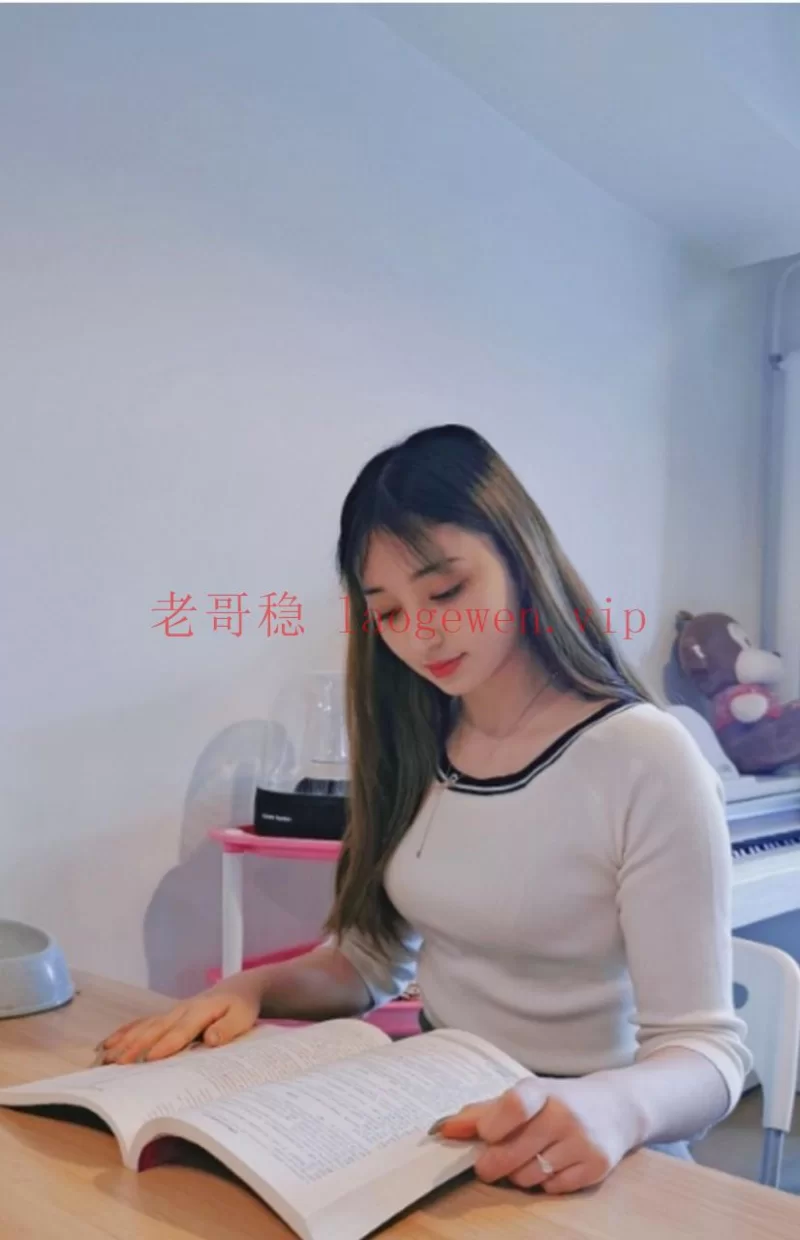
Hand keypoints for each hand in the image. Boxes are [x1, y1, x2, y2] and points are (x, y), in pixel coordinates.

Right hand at [97, 986, 260, 1064]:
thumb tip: (211, 1038)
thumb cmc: (240, 1007)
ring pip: (143, 1027)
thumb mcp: (242, 1017)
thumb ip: (228, 1028)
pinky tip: (107, 1044)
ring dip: (124, 1041)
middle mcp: (180, 1010)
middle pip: (155, 1029)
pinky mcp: (166, 1016)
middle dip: (135, 1046)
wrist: (236, 989)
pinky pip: (141, 1023)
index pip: (181, 1031)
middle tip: (117, 1064)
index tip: (149, 1059)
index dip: (166, 1044)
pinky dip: (124, 1033)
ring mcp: (170, 1012)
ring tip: (105, 1058)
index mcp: (200, 1011)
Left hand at [434, 1075, 634, 1194]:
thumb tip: (445, 1128)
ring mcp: (582, 1142)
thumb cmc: (560, 1101)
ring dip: (518, 1174)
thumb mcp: (528, 1095)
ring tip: (526, 1159)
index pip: (516, 1105)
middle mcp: (565, 1114)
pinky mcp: (596, 1167)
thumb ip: (487, 1111)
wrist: (618, 1107)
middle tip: (486, 1166)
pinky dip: (544, 1183)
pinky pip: (553, 1188)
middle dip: (492, 1164)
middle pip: (514, 1152)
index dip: (492, 1125)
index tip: (483, 1136)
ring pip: (530, 1176)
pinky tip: (551, 1165)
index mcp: (543, 1090)